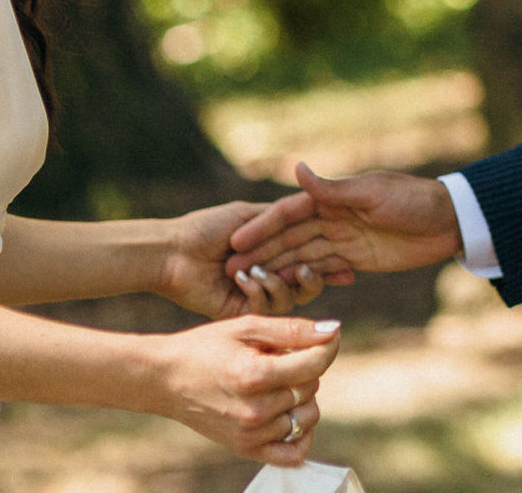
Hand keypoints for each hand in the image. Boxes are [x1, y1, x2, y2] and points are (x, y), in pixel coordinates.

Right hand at [151, 314, 339, 466]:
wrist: (165, 379)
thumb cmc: (205, 347)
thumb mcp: (246, 327)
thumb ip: (293, 329)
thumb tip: (333, 330)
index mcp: (254, 375)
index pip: (315, 364)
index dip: (328, 345)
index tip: (325, 336)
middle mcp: (254, 410)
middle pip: (311, 387)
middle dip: (305, 367)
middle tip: (279, 357)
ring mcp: (250, 434)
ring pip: (308, 416)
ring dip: (302, 396)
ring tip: (277, 382)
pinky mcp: (246, 449)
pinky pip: (293, 453)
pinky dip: (301, 435)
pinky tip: (290, 414)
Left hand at [162, 202, 324, 318]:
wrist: (174, 250)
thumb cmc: (209, 227)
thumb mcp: (252, 215)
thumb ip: (285, 217)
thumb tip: (319, 209)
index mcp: (276, 253)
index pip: (312, 260)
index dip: (329, 265)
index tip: (347, 268)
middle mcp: (271, 276)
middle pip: (307, 284)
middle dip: (312, 279)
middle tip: (308, 271)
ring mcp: (257, 296)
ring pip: (290, 300)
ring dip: (278, 283)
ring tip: (260, 270)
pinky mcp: (242, 312)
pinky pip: (266, 309)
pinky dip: (258, 291)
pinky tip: (242, 277)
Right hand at [226, 162, 460, 279]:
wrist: (448, 220)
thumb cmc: (412, 200)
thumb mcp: (372, 193)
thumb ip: (333, 189)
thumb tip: (297, 169)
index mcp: (332, 197)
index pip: (288, 213)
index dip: (261, 228)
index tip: (234, 243)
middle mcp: (332, 216)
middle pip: (289, 237)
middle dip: (260, 252)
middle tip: (229, 271)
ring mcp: (343, 238)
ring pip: (302, 255)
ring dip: (276, 268)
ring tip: (247, 285)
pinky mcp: (355, 258)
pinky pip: (323, 269)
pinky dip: (304, 279)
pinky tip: (284, 293)